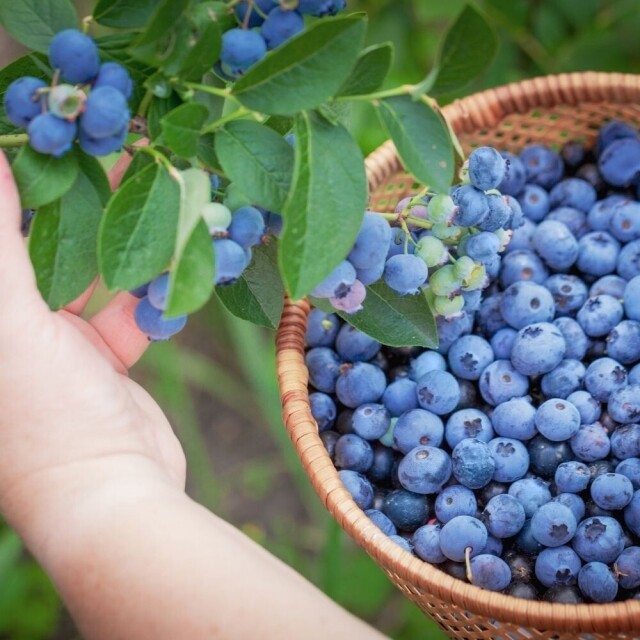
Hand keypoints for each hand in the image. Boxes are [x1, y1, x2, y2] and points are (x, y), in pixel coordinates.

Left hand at [0, 149, 184, 543]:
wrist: (115, 496)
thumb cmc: (43, 418)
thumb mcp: (10, 323)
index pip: (0, 229)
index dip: (21, 178)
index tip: (54, 129)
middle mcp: (10, 327)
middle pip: (43, 242)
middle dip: (80, 197)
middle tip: (115, 145)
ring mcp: (58, 343)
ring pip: (94, 271)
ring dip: (129, 236)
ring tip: (161, 185)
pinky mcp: (105, 358)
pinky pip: (129, 307)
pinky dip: (155, 284)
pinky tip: (182, 252)